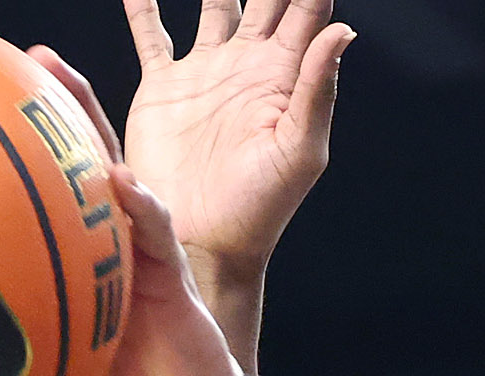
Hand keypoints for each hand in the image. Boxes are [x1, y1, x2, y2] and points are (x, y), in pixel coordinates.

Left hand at [34, 59, 259, 375]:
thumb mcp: (44, 370)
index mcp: (76, 254)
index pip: (41, 192)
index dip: (14, 153)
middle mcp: (107, 238)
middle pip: (74, 158)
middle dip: (50, 107)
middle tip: (20, 59)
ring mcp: (140, 248)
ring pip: (114, 170)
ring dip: (89, 121)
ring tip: (62, 77)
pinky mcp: (172, 273)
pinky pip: (156, 230)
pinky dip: (142, 204)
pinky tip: (124, 180)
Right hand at [105, 0, 347, 284]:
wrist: (202, 241)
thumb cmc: (261, 207)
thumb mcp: (299, 151)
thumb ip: (317, 89)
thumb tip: (342, 31)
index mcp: (285, 74)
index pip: (307, 7)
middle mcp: (247, 64)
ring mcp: (205, 72)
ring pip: (212, 2)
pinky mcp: (164, 87)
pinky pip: (152, 33)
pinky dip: (142, 5)